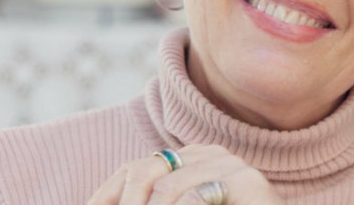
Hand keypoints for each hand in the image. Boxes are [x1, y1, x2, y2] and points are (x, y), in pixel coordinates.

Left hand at [86, 145, 282, 204]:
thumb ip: (155, 201)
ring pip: (166, 188)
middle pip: (144, 172)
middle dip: (125, 203)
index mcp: (189, 158)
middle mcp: (208, 153)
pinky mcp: (247, 182)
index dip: (106, 194)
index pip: (134, 169)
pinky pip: (196, 198)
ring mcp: (230, 164)